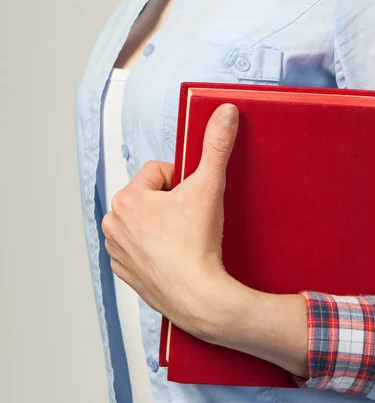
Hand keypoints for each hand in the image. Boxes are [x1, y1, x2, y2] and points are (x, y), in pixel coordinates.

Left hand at [101, 102, 308, 376]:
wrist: (198, 296)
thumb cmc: (199, 243)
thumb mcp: (209, 186)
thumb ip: (216, 146)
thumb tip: (226, 112)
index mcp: (127, 198)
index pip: (158, 171)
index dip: (182, 182)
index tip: (194, 200)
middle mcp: (113, 222)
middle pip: (150, 196)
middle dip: (171, 203)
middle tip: (191, 220)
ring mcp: (116, 250)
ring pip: (144, 221)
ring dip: (162, 224)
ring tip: (183, 240)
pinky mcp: (124, 271)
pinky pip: (140, 247)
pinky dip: (155, 247)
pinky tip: (174, 255)